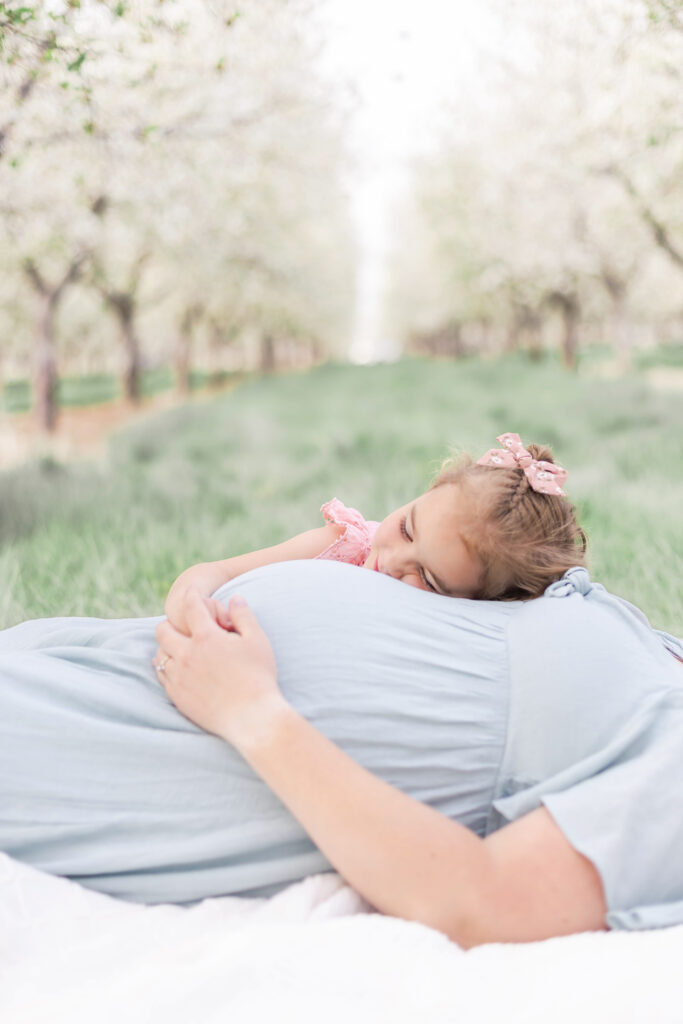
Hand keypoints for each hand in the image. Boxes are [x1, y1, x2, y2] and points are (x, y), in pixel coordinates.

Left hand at [154, 589, 288, 748]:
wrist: (252, 718)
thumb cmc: (259, 677)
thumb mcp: (258, 640)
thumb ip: (244, 616)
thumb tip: (235, 598)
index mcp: (207, 638)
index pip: (191, 607)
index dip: (192, 596)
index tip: (193, 594)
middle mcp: (187, 655)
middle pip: (163, 630)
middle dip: (170, 623)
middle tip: (182, 626)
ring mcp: (179, 677)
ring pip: (158, 654)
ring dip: (166, 647)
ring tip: (179, 648)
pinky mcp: (177, 696)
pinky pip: (161, 677)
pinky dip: (166, 668)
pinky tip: (178, 669)